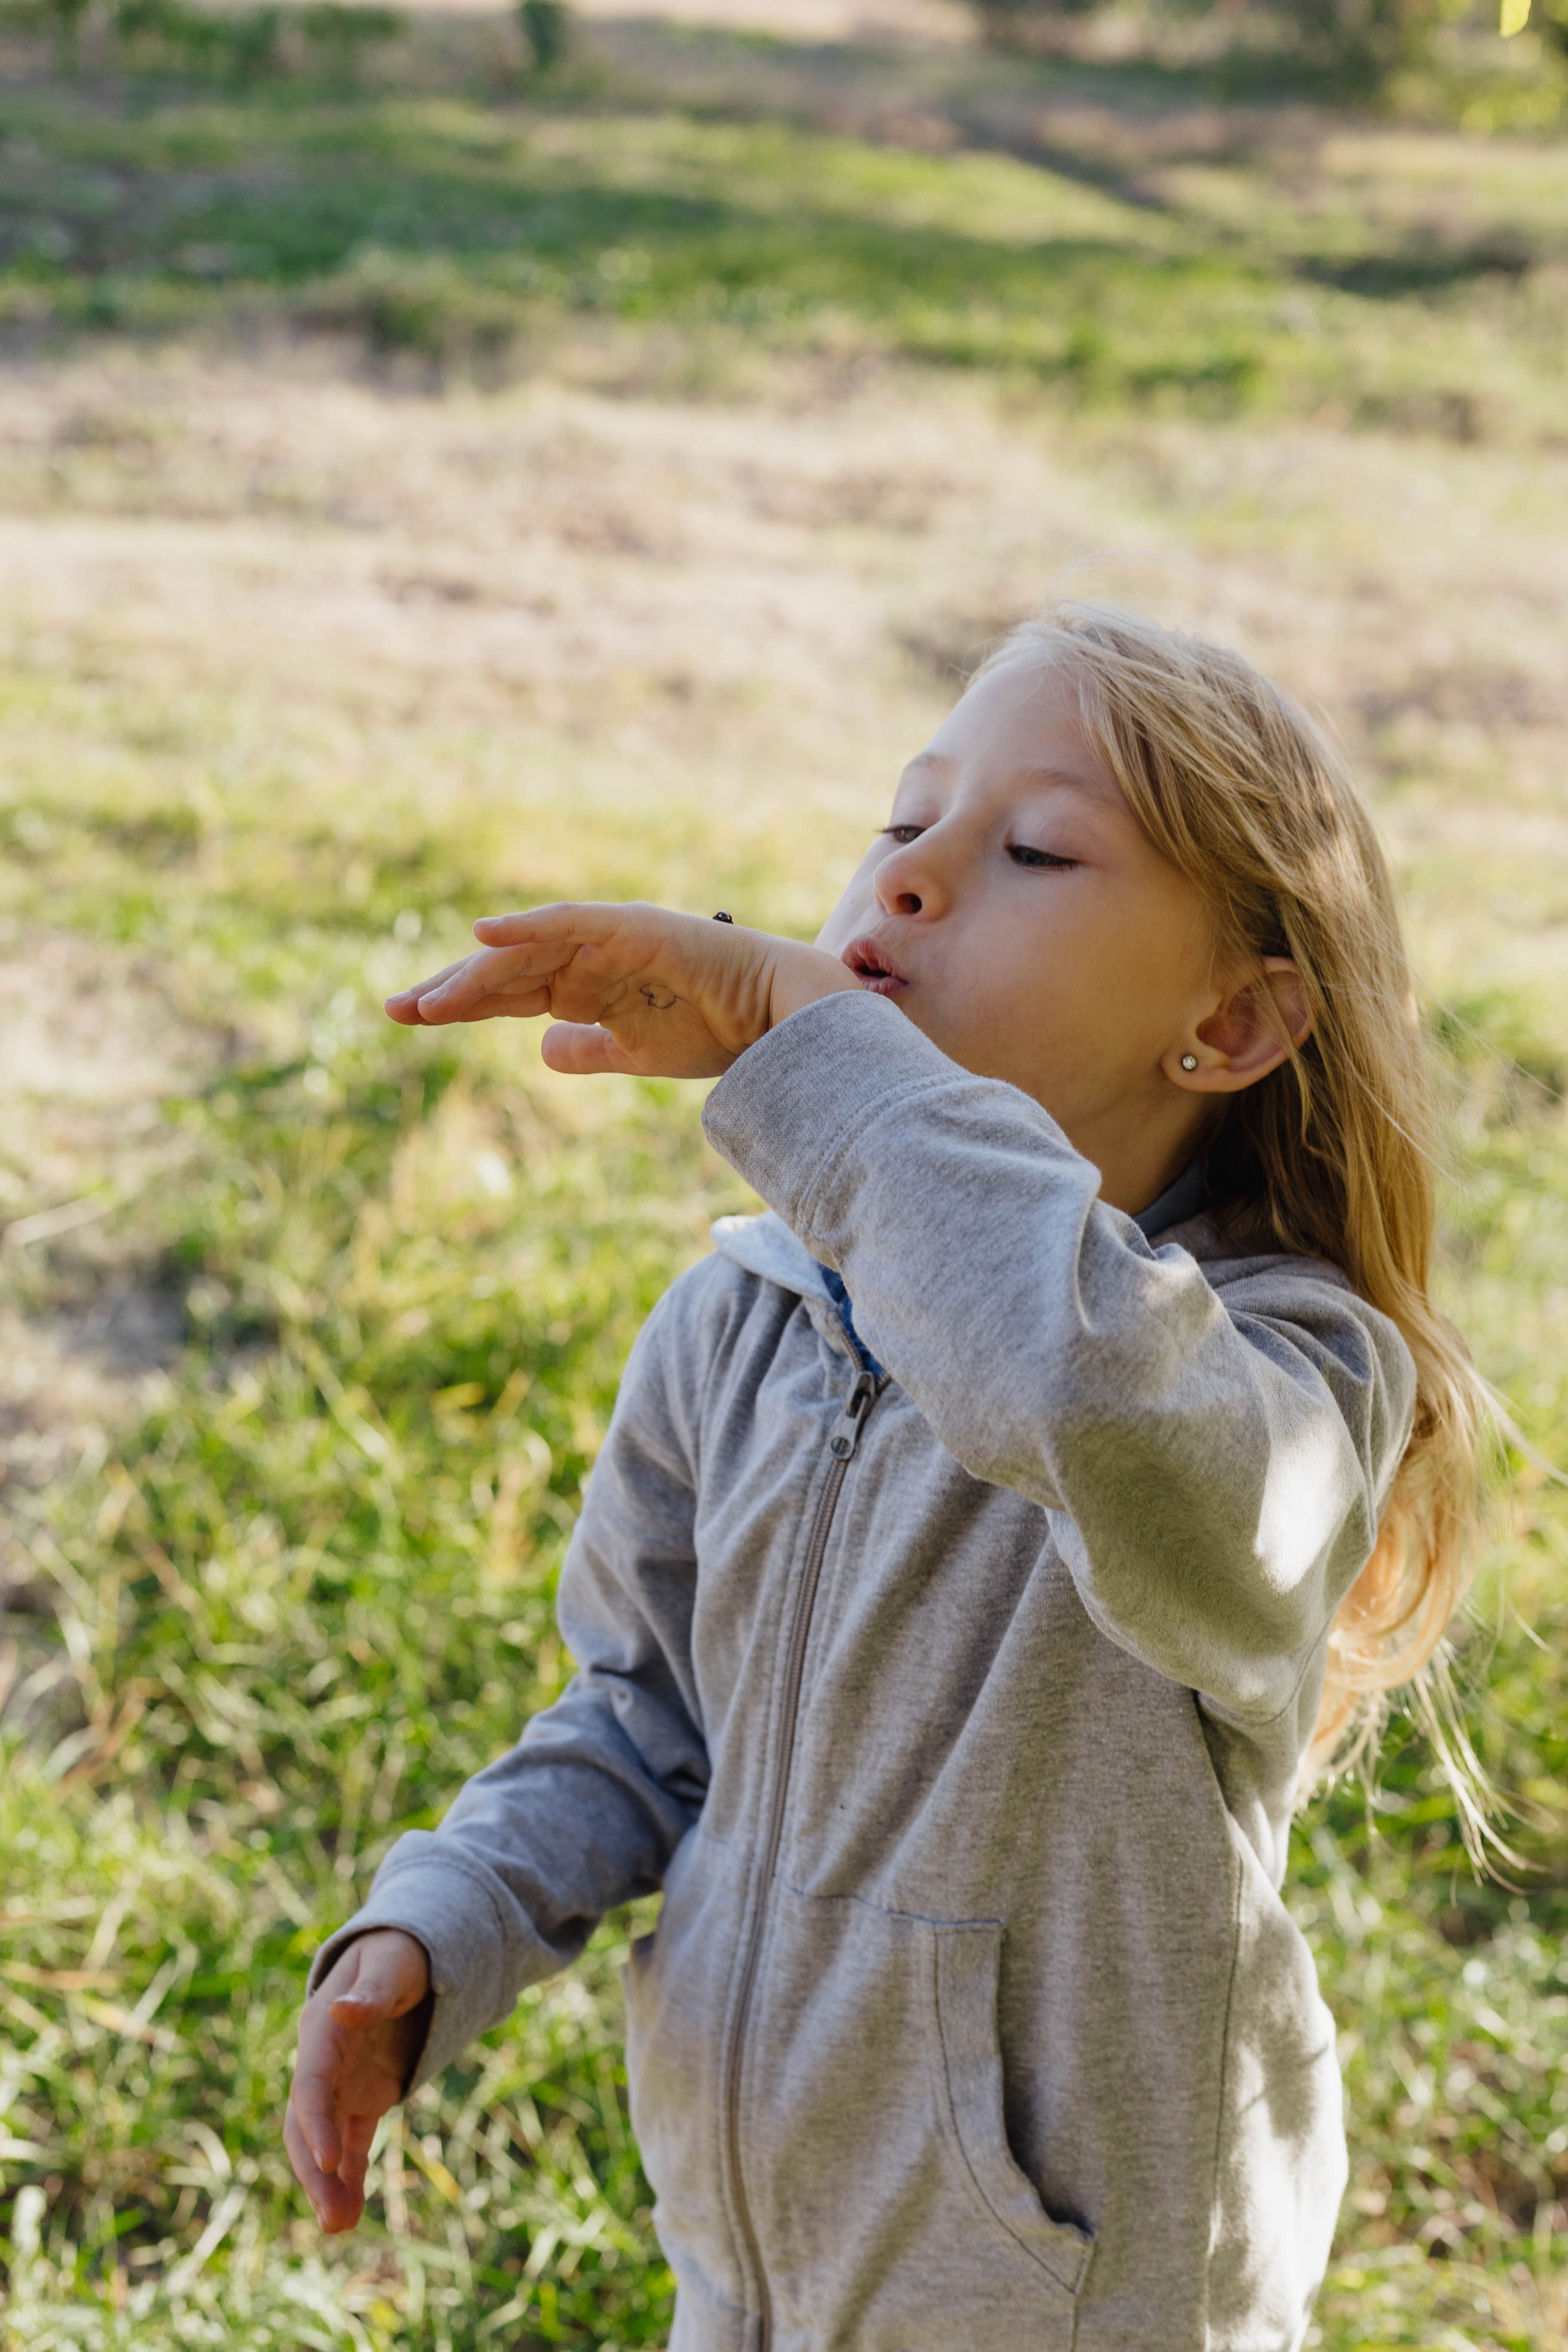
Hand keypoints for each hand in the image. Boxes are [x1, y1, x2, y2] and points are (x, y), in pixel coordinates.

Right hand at [285, 1928, 432, 2234]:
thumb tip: (342, 2013)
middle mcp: (322, 2064)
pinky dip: (351, 2175)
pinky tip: (352, 2213)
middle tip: (333, 2218)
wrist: (404, 1958)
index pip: (310, 2084)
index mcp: (321, 2030)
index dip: (315, 2121)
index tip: (328, 2160)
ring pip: (324, 2142)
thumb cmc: (396, 1955)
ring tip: (340, 2228)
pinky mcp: (362, 2098)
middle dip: (315, 2172)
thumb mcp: (390, 1964)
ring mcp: (340, 2085)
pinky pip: (352, 2142)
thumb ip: (370, 1992)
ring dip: (328, 2184)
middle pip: (307, 2124)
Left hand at [384, 902, 859, 1079]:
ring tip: (429, 998)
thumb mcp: (634, 1054)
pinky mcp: (632, 927)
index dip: (457, 1002)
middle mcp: (588, 955)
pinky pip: (570, 922)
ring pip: (526, 950)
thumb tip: (542, 1050)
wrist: (778, 1023)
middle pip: (503, 969)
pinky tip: (485, 935)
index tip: (408, 1017)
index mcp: (585, 985)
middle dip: (449, 988)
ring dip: (475, 972)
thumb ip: (587, 1050)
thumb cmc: (717, 1034)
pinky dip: (528, 926)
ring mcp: (608, 937)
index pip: (507, 991)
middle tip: (394, 1009)